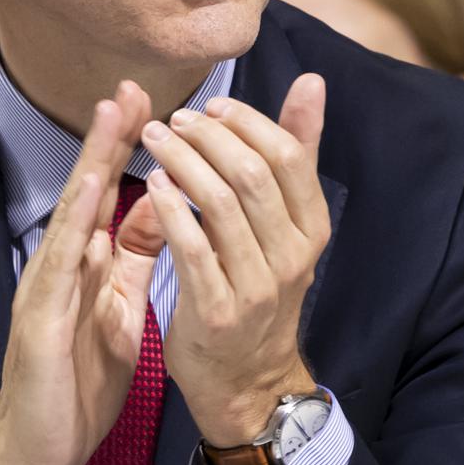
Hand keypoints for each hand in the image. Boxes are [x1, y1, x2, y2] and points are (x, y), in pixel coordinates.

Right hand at [0, 81, 166, 464]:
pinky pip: (59, 267)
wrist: (35, 452)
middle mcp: (58, 268)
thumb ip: (128, 266)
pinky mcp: (38, 321)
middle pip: (87, 192)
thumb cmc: (73, 388)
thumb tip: (153, 216)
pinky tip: (89, 195)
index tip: (149, 103)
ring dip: (92, 164)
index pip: (106, 198)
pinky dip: (74, 226)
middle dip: (108, 138)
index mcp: (81, 268)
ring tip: (111, 116)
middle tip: (128, 85)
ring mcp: (44, 290)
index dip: (125, 151)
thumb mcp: (115, 316)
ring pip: (71, 215)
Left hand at [138, 73, 329, 446]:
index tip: (211, 107)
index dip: (248, 122)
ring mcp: (257, 287)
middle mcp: (293, 256)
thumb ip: (298, 154)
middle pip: (251, 174)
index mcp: (313, 229)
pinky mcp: (218, 311)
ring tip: (155, 141)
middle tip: (173, 120)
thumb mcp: (289, 225)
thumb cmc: (259, 289)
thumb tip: (311, 83)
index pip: (289, 156)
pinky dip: (168, 208)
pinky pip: (190, 247)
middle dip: (207, 137)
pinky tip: (150, 185)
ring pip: (218, 204)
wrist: (247, 381)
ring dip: (181, 162)